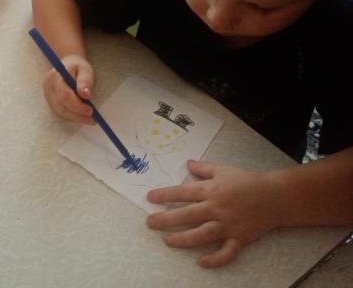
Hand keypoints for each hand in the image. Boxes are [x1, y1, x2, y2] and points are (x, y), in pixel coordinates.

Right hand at [42, 54, 95, 123]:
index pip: (64, 95)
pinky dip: (72, 115)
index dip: (77, 106)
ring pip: (61, 111)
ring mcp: (48, 95)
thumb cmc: (77, 67)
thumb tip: (86, 95)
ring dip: (76, 117)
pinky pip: (61, 112)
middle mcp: (48, 87)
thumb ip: (85, 81)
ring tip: (90, 119)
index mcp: (55, 77)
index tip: (91, 111)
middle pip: (61, 106)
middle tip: (93, 119)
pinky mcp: (50, 101)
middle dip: (77, 114)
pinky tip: (81, 115)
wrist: (67, 64)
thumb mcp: (85, 70)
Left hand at [146, 159, 280, 266]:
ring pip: (202, 234)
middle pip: (187, 215)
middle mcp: (217, 208)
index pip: (183, 193)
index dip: (164, 195)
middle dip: (166, 219)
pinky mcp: (240, 238)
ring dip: (183, 239)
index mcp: (211, 190)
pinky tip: (201, 262)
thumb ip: (204, 168)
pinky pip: (227, 252)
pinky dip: (215, 259)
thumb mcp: (224, 169)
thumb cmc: (248, 181)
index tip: (149, 198)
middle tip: (150, 223)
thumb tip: (187, 163)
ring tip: (167, 240)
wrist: (275, 196)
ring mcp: (228, 225)